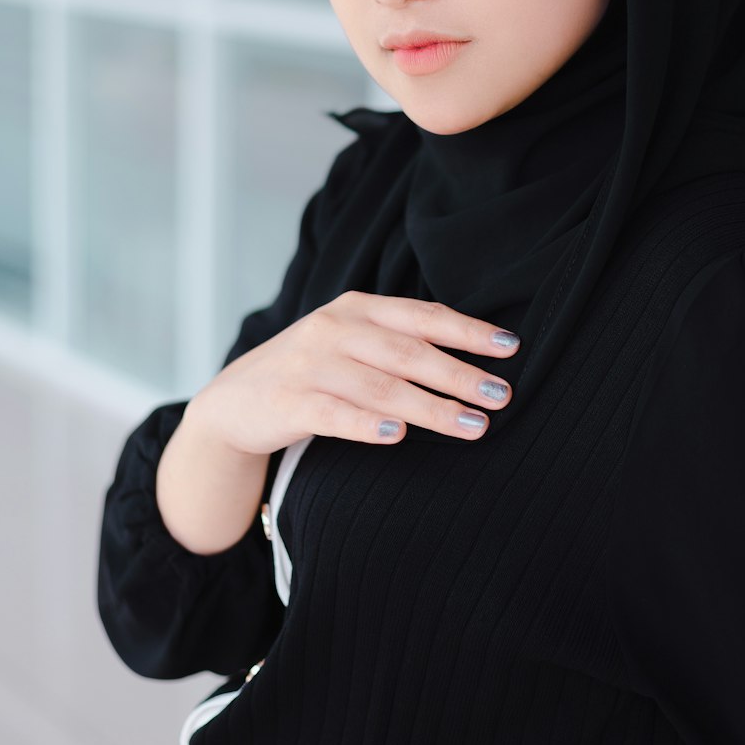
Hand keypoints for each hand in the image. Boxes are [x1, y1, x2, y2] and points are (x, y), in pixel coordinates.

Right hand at [189, 290, 520, 454]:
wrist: (234, 402)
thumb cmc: (312, 372)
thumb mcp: (351, 341)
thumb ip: (399, 340)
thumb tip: (475, 357)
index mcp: (357, 307)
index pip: (423, 315)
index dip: (469, 331)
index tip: (511, 348)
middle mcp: (334, 329)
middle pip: (409, 352)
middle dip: (461, 375)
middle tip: (503, 396)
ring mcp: (309, 365)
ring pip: (381, 387)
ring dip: (431, 408)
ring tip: (473, 426)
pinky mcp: (288, 403)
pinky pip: (335, 415)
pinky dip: (368, 425)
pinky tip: (398, 437)